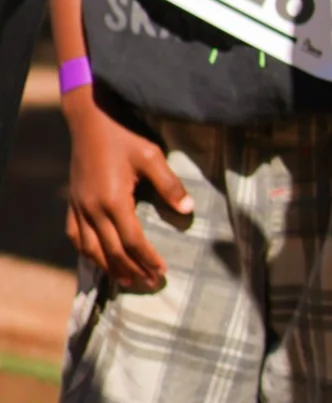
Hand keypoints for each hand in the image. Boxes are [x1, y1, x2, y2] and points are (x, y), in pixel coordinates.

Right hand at [63, 91, 192, 291]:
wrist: (90, 117)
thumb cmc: (124, 134)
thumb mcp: (152, 155)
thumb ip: (170, 185)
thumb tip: (189, 210)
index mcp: (114, 199)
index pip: (132, 241)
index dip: (147, 259)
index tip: (163, 272)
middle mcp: (92, 208)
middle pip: (112, 251)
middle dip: (133, 270)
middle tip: (151, 284)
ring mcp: (79, 206)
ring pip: (91, 249)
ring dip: (110, 267)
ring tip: (127, 280)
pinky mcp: (72, 201)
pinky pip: (75, 235)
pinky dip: (87, 252)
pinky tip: (97, 258)